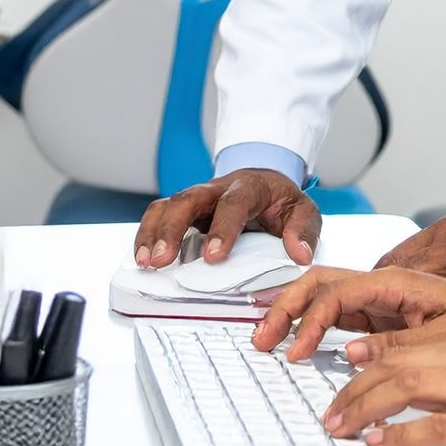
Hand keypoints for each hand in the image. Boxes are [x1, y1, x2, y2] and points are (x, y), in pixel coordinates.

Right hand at [131, 168, 319, 269]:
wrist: (264, 182)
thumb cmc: (281, 201)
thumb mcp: (303, 211)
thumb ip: (304, 231)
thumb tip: (299, 254)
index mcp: (249, 187)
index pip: (234, 203)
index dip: (222, 228)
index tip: (214, 256)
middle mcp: (217, 189)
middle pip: (188, 198)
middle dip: (172, 228)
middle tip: (162, 259)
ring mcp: (197, 199)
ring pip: (166, 205)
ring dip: (152, 233)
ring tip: (145, 263)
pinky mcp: (183, 211)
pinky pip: (158, 216)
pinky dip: (146, 235)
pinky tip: (141, 259)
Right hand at [249, 265, 445, 359]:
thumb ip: (399, 346)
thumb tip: (350, 353)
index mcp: (396, 282)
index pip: (335, 292)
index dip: (309, 322)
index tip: (297, 353)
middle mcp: (385, 286)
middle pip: (320, 285)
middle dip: (286, 307)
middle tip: (261, 338)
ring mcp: (384, 302)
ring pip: (327, 300)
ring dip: (297, 318)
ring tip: (269, 340)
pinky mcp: (388, 320)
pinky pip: (344, 319)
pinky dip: (318, 330)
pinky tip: (303, 347)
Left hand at [321, 334, 445, 445]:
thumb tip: (425, 400)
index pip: (406, 350)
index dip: (366, 367)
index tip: (340, 385)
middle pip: (396, 365)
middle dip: (353, 390)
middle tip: (329, 415)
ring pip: (407, 387)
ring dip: (364, 407)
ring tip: (340, 428)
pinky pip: (438, 426)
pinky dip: (402, 435)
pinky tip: (381, 445)